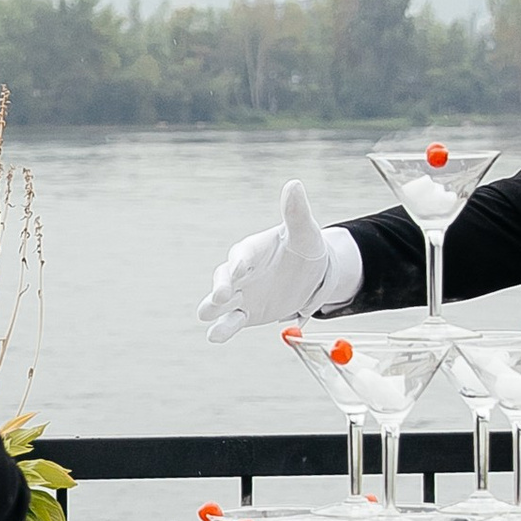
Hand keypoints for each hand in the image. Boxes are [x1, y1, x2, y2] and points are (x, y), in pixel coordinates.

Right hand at [198, 182, 333, 345]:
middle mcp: (240, 272)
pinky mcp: (245, 313)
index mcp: (252, 250)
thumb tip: (294, 184)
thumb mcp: (305, 232)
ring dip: (214, 309)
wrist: (310, 275)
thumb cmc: (305, 248)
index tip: (240, 270)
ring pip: (218, 302)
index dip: (239, 262)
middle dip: (221, 287)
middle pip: (222, 278)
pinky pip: (230, 322)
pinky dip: (223, 329)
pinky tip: (216, 336)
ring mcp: (240, 294)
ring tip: (209, 319)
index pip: (241, 255)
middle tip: (222, 296)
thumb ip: (296, 212)